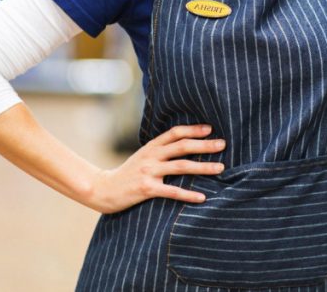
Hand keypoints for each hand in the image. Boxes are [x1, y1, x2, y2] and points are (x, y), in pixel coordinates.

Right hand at [87, 124, 225, 213]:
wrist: (103, 189)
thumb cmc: (127, 174)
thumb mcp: (142, 157)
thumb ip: (160, 151)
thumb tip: (184, 145)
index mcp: (151, 147)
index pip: (175, 132)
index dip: (193, 129)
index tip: (211, 129)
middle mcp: (151, 156)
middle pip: (182, 146)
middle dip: (204, 145)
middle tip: (223, 144)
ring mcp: (148, 172)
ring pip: (181, 166)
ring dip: (203, 167)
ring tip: (220, 168)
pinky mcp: (146, 189)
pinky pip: (171, 191)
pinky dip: (188, 194)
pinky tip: (202, 197)